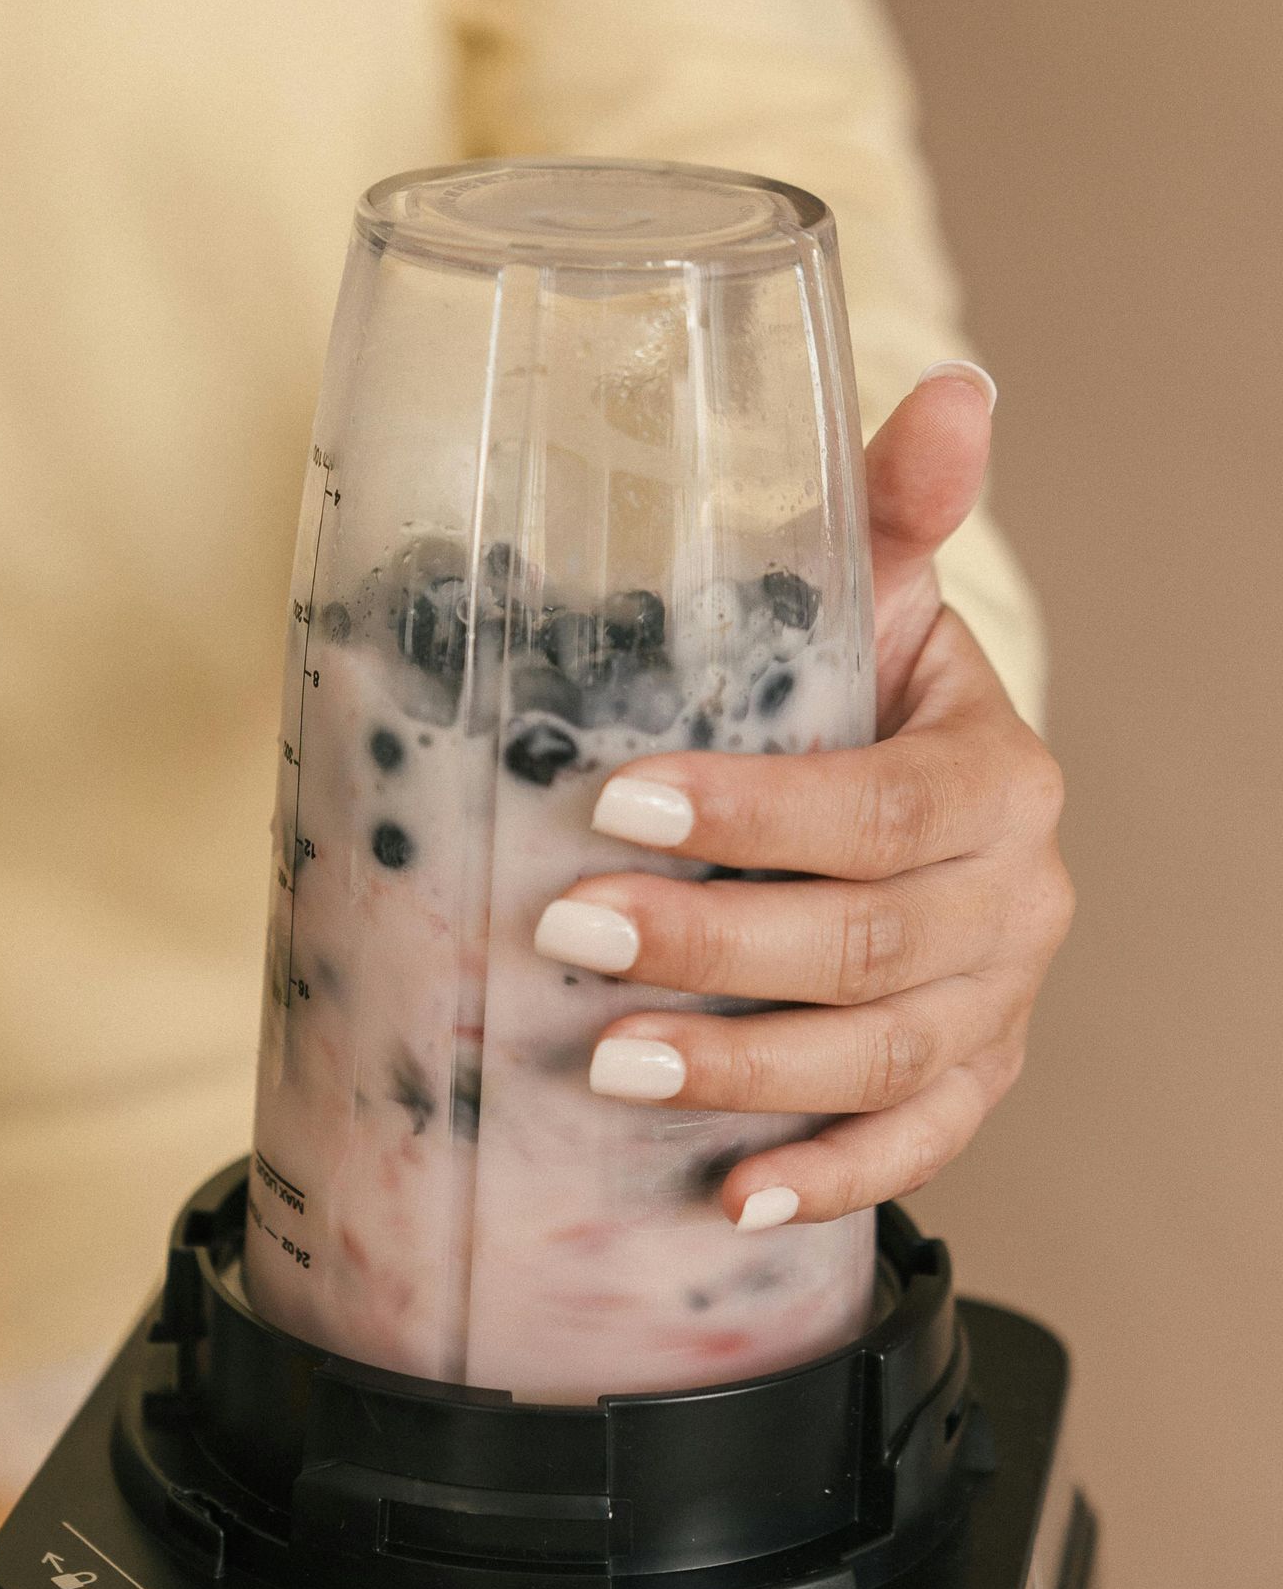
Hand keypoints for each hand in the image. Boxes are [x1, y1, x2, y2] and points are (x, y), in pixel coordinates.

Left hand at [535, 365, 1072, 1226]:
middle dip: (714, 946)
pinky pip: (917, 1152)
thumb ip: (892, 506)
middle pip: (871, 942)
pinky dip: (827, 1181)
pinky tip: (727, 1201)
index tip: (616, 805)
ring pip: (884, 1061)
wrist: (919, 810)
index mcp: (996, 775)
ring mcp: (997, 1005)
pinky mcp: (970, 1086)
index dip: (752, 815)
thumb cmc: (864, 694)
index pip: (877, 807)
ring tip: (612, 1065)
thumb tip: (958, 387)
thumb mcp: (873, 596)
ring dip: (746, 1073)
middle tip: (571, 932)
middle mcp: (1017, 898)